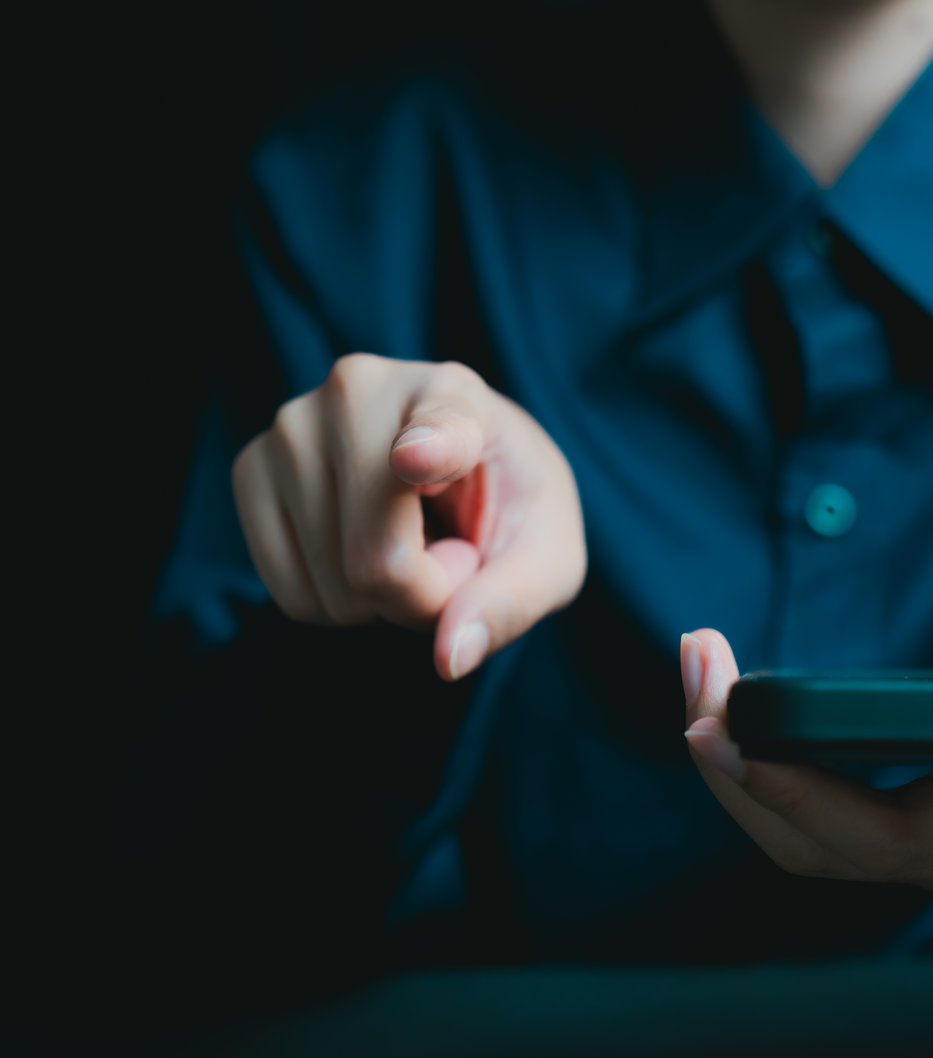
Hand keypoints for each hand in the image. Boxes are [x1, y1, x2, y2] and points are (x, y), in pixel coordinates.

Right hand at [232, 353, 585, 679]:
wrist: (461, 474)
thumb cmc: (510, 508)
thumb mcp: (548, 559)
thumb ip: (511, 602)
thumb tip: (449, 658)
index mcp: (455, 394)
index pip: (438, 430)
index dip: (430, 450)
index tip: (416, 459)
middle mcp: (361, 390)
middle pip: (377, 560)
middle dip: (425, 595)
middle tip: (453, 552)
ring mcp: (293, 427)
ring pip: (331, 587)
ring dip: (381, 601)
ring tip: (408, 540)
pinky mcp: (251, 469)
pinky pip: (289, 593)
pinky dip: (334, 604)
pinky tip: (361, 550)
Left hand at [681, 629, 932, 895]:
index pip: (902, 836)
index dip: (809, 795)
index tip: (739, 730)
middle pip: (825, 844)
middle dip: (743, 768)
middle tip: (695, 673)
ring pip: (808, 836)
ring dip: (738, 762)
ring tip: (699, 668)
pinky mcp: (922, 818)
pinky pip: (820, 812)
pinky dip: (765, 762)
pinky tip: (735, 699)